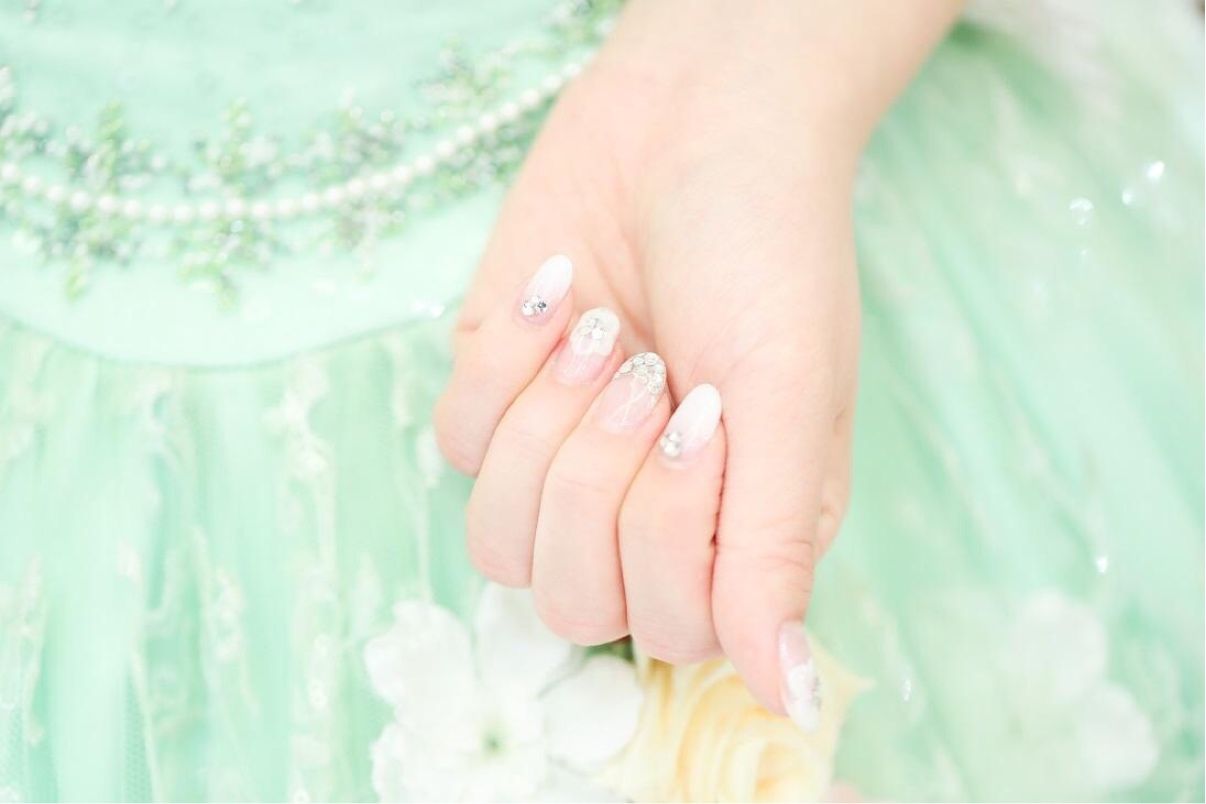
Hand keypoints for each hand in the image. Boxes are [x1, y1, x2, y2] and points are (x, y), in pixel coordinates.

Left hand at [435, 0, 958, 720]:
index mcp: (736, 530)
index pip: (670, 629)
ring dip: (545, 429)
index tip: (704, 416)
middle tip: (651, 369)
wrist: (692, 122)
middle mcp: (648, 514)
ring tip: (606, 337)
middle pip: (572, 601)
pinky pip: (456, 445)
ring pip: (498, 545)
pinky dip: (504, 364)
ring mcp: (564, 461)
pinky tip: (563, 294)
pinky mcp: (497, 400)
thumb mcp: (789, 397)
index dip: (664, 535)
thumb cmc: (767, 252)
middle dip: (598, 476)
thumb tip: (789, 698)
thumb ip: (776, 551)